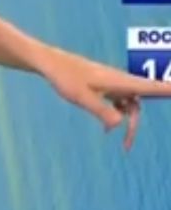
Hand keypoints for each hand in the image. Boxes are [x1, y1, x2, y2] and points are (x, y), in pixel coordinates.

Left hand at [35, 46, 170, 151]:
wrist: (51, 64)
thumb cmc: (66, 78)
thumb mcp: (81, 97)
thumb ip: (100, 110)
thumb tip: (120, 123)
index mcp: (119, 81)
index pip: (151, 87)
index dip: (168, 89)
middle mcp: (120, 81)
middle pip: (143, 101)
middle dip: (142, 121)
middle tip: (131, 144)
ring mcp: (113, 83)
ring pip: (131, 104)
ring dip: (130, 122)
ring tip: (125, 145)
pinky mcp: (105, 86)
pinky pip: (120, 103)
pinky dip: (118, 116)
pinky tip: (108, 130)